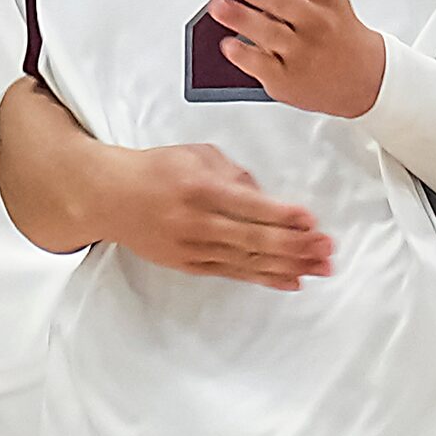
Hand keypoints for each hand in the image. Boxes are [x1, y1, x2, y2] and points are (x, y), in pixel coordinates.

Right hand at [91, 141, 332, 289]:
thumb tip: (267, 199)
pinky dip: (265, 278)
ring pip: (247, 260)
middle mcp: (195, 221)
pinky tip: (292, 280)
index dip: (282, 215)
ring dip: (288, 265)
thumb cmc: (157, 170)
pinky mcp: (190, 265)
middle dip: (294, 245)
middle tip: (327, 248)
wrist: (109, 198)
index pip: (248, 205)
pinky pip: (233, 274)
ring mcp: (192, 247)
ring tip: (320, 267)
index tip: (311, 220)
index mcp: (199, 188)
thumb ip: (235, 174)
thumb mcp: (197, 155)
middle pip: (252, 238)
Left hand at [208, 0, 385, 117]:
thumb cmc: (334, 30)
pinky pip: (261, 64)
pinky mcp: (286, 77)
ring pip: (268, 31)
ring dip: (241, 17)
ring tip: (219, 6)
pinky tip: (230, 44)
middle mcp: (315, 22)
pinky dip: (243, 54)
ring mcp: (302, 51)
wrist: (363, 75)